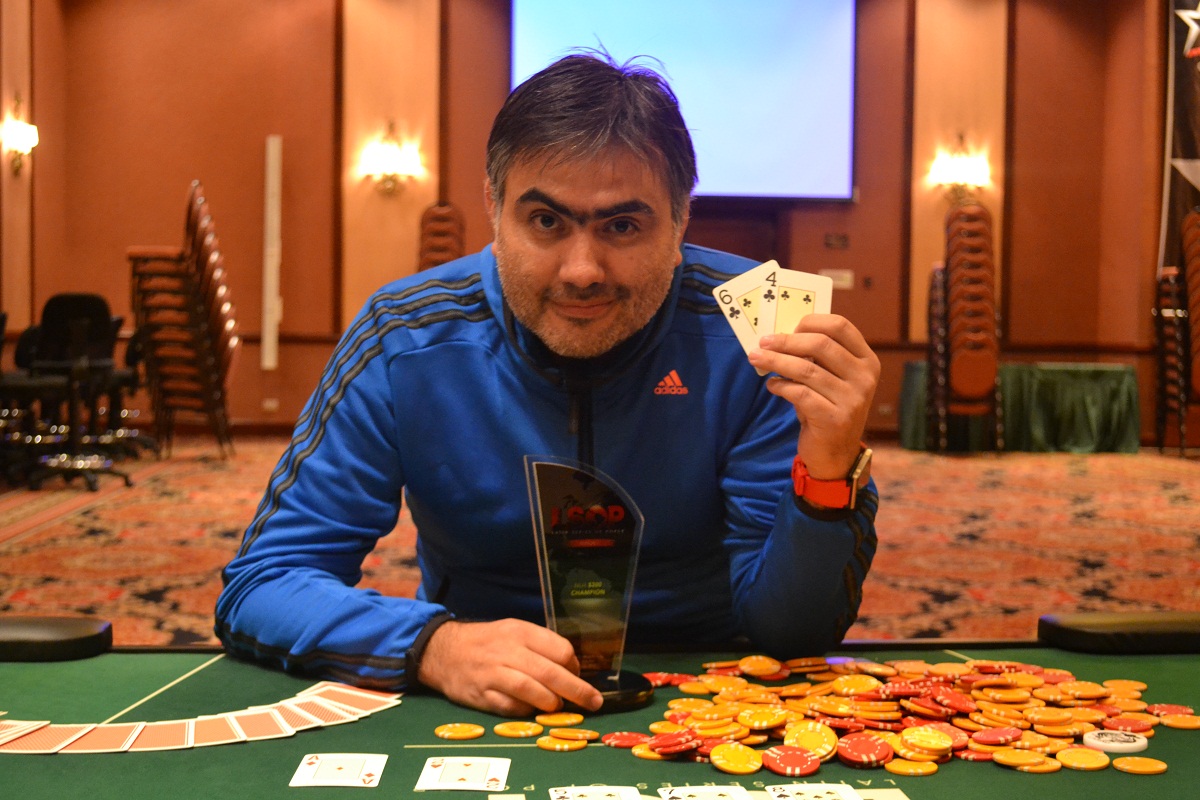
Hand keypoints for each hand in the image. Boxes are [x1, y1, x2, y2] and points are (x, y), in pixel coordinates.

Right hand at [416, 618, 603, 716]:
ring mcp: (493, 674)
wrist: (444, 650)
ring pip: (531, 690)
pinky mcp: (480, 695)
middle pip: (550, 673)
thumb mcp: (514, 632)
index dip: (574, 666)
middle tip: (593, 702)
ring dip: (550, 703)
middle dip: (577, 691)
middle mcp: (508, 651)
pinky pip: (510, 708)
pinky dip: (526, 712)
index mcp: (521, 632)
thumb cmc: (488, 642)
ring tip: (557, 707)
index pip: (560, 649)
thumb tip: (572, 670)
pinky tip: (532, 711)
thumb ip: (541, 647)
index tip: (577, 675)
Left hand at [748, 314, 879, 478]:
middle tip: (763, 341)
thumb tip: (779, 334)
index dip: (811, 321)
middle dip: (786, 340)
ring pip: (806, 369)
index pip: (841, 326)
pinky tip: (772, 385)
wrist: (836, 454)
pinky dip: (780, 386)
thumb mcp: (831, 379)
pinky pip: (799, 393)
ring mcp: (852, 399)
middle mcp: (864, 378)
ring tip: (756, 358)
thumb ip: (818, 358)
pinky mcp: (834, 419)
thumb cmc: (828, 408)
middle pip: (820, 344)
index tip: (788, 327)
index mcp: (867, 360)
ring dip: (776, 361)